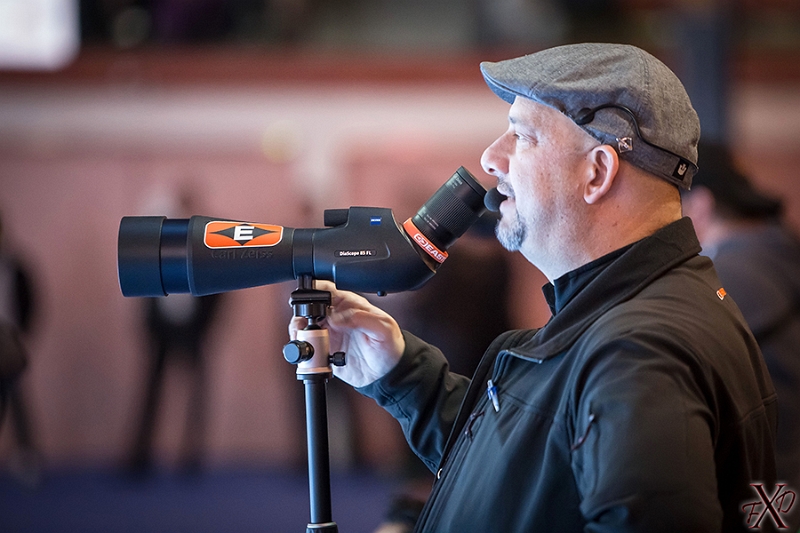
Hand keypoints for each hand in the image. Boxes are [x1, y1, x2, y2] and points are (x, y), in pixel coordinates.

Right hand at [288, 280, 404, 387]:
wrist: (388, 374)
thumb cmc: (390, 346)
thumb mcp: (383, 328)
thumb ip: (361, 318)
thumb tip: (337, 318)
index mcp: (351, 304)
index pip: (328, 290)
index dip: (315, 291)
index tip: (308, 301)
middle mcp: (337, 317)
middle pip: (309, 307)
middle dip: (301, 314)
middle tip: (303, 325)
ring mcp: (330, 333)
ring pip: (304, 326)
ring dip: (300, 332)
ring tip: (307, 340)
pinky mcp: (326, 350)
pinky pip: (308, 346)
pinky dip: (304, 349)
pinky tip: (311, 352)